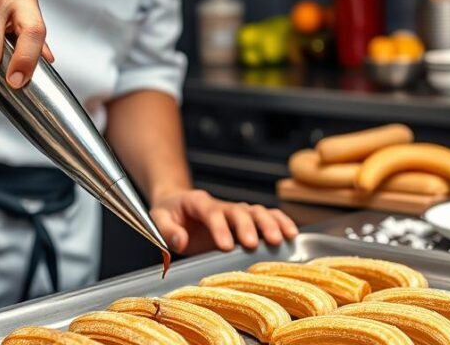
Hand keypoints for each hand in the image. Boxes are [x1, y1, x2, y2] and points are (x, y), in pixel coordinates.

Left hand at [150, 189, 298, 253]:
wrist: (177, 203)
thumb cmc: (169, 212)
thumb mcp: (158, 219)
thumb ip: (168, 231)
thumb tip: (181, 242)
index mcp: (198, 203)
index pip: (211, 213)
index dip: (219, 228)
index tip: (226, 246)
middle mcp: (221, 205)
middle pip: (239, 211)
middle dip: (248, 227)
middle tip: (255, 244)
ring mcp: (235, 211)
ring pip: (256, 211)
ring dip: (269, 224)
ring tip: (279, 240)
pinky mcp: (245, 219)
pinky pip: (266, 215)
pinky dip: (280, 221)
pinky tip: (291, 234)